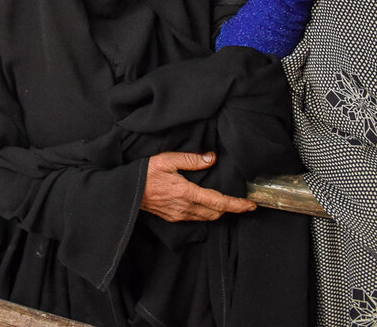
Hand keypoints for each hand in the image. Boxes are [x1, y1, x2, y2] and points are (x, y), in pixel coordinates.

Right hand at [140, 151, 255, 221]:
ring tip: (224, 203)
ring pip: (206, 218)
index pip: (219, 203)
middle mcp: (185, 207)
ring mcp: (178, 215)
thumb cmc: (144, 173)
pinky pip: (195, 219)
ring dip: (218, 212)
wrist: (125, 191)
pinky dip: (204, 213)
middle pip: (216, 214)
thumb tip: (212, 158)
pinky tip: (203, 205)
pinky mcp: (172, 218)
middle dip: (230, 209)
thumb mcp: (166, 159)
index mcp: (186, 192)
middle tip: (240, 202)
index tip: (251, 205)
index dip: (237, 205)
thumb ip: (191, 159)